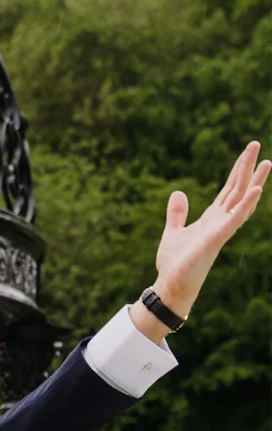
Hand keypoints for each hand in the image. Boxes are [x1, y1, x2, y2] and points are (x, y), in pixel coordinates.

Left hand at [133, 140, 269, 338]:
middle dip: (247, 167)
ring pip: (241, 200)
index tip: (247, 151)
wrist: (170, 286)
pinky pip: (235, 219)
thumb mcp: (173, 232)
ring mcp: (221, 229)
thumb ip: (177, 214)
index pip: (229, 189)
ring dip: (254, 182)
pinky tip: (255, 189)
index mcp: (212, 218)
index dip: (238, 170)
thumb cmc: (174, 264)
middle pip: (238, 189)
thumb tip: (178, 192)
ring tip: (266, 162)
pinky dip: (246, 204)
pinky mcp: (217, 239)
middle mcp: (220, 221)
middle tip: (255, 144)